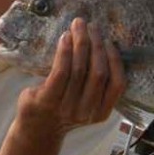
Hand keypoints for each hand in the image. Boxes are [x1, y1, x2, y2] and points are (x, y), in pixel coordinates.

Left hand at [16, 17, 125, 137]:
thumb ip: (96, 84)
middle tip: (92, 27)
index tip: (109, 41)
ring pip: (79, 70)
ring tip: (78, 26)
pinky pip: (61, 72)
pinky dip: (64, 52)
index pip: (117, 84)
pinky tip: (65, 37)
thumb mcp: (85, 102)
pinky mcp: (48, 100)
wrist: (36, 128)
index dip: (115, 60)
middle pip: (98, 73)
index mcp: (101, 112)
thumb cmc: (62, 108)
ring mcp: (67, 108)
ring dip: (80, 43)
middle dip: (97, 45)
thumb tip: (101, 45)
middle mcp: (86, 112)